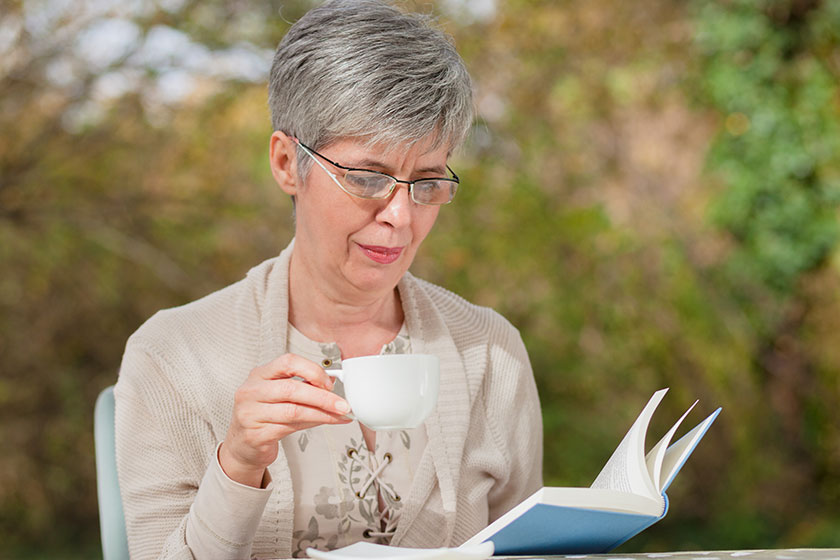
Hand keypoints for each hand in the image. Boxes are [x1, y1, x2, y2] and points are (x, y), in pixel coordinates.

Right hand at [219, 353, 350, 486]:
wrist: (243, 444)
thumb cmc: (264, 415)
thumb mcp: (278, 395)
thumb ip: (301, 387)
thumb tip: (332, 385)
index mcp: (259, 374)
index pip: (287, 362)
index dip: (312, 370)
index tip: (329, 382)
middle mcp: (251, 391)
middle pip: (292, 389)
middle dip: (323, 397)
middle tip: (343, 405)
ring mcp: (250, 414)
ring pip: (293, 411)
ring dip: (322, 414)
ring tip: (339, 416)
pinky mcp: (255, 435)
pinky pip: (289, 428)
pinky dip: (312, 425)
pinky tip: (323, 423)